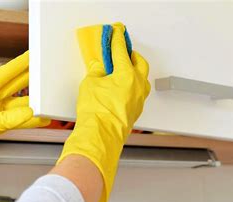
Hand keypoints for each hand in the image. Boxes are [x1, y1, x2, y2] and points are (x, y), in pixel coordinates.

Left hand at [0, 51, 48, 155]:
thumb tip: (29, 113)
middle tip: (44, 70)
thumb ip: (7, 119)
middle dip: (30, 77)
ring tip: (48, 102)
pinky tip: (40, 120)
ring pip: (19, 104)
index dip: (19, 63)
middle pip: (15, 84)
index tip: (32, 55)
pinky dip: (29, 120)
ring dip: (33, 104)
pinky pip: (18, 119)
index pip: (5, 73)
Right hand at [58, 23, 150, 201]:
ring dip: (135, 71)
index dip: (117, 41)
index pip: (121, 52)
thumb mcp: (90, 84)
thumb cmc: (96, 112)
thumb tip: (100, 69)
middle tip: (123, 51)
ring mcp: (139, 100)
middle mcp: (137, 86)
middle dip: (132, 55)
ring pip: (142, 79)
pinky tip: (123, 87)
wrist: (100, 135)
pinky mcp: (136, 111)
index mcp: (127, 75)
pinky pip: (138, 92)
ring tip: (123, 69)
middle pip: (140, 63)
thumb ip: (97, 73)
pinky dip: (132, 85)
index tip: (116, 34)